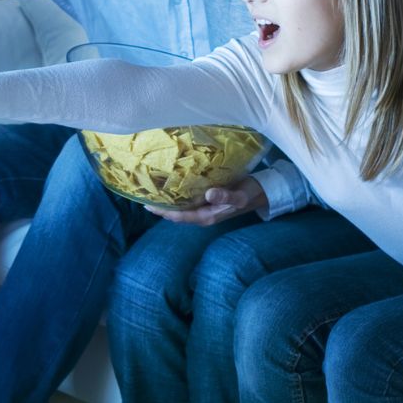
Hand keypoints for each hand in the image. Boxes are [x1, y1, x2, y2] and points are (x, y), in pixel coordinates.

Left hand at [145, 176, 267, 225]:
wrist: (260, 193)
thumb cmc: (249, 194)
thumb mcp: (239, 196)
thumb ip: (225, 196)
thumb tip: (208, 194)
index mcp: (207, 216)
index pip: (178, 216)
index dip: (162, 212)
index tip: (146, 203)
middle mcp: (202, 214)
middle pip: (175, 213)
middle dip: (160, 206)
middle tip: (142, 193)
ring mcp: (204, 208)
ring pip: (180, 207)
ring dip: (166, 201)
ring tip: (150, 190)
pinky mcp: (206, 200)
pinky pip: (186, 200)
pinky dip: (176, 195)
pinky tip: (168, 186)